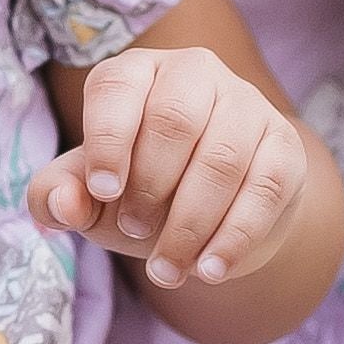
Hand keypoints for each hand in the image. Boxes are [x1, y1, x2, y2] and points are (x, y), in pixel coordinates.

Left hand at [27, 46, 310, 287]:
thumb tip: (62, 205)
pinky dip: (234, 236)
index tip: (102, 193)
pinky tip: (210, 269)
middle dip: (150, 186)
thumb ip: (58, 195)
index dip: (107, 140)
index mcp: (139, 72)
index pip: (118, 87)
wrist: (213, 210)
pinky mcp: (284, 145)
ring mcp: (247, 105)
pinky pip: (264, 188)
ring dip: (190, 225)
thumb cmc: (139, 188)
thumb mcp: (90, 194)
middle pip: (175, 119)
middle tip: (132, 232)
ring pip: (223, 159)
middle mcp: (195, 72)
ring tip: (166, 271)